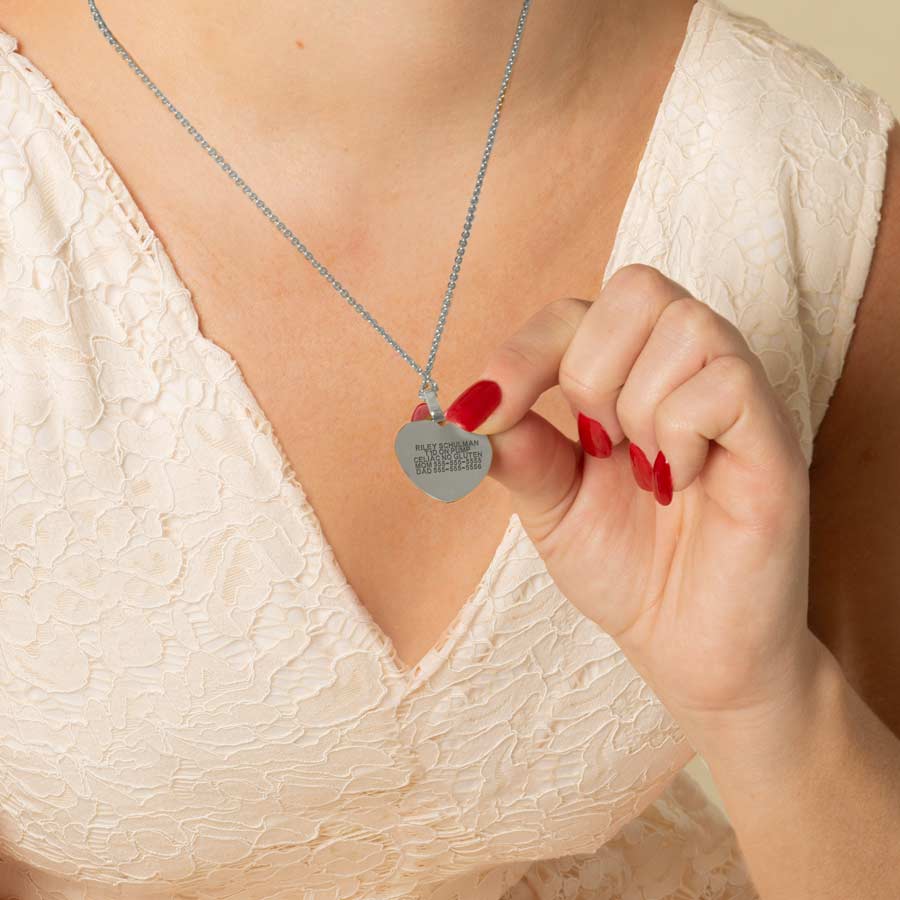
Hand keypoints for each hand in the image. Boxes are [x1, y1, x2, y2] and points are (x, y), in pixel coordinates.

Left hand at [427, 264, 821, 740]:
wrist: (688, 650)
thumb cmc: (626, 569)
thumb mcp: (549, 504)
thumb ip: (513, 449)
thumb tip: (446, 415)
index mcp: (628, 375)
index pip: (573, 312)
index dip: (521, 354)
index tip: (479, 415)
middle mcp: (685, 369)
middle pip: (637, 288)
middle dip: (589, 370)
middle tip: (596, 443)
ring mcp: (736, 398)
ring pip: (685, 326)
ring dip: (639, 406)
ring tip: (645, 472)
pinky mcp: (774, 438)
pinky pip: (725, 383)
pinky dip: (681, 433)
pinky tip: (677, 483)